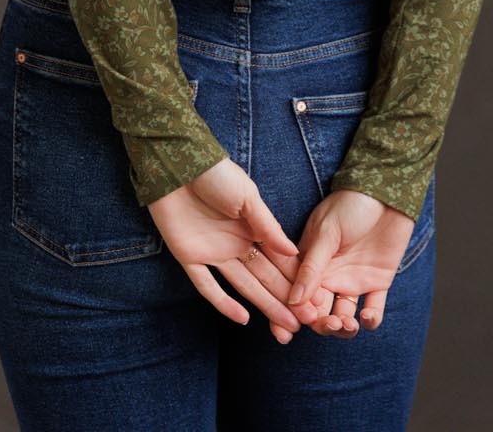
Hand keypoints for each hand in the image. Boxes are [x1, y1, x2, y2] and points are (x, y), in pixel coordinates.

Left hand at [147, 157, 311, 335]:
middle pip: (264, 277)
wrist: (177, 164)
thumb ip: (268, 227)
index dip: (296, 280)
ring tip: (285, 327)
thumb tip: (294, 253)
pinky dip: (223, 303)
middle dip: (285, 299)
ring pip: (243, 286)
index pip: (278, 260)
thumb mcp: (247, 196)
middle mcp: (235, 244)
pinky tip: (243, 319)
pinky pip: (207, 286)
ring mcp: (213, 253)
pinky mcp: (189, 258)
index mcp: (252, 228)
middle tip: (306, 323)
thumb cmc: (216, 174)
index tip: (315, 300)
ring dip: (264, 305)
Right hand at [278, 188, 416, 336]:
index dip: (295, 314)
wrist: (386, 190)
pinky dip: (370, 320)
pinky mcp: (378, 282)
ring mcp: (353, 279)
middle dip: (322, 324)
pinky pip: (373, 310)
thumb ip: (312, 266)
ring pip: (344, 316)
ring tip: (348, 323)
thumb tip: (293, 300)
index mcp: (310, 262)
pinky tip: (367, 317)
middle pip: (319, 312)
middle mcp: (330, 275)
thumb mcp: (327, 232)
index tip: (296, 325)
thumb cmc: (351, 203)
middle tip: (330, 323)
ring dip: (344, 327)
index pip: (297, 295)